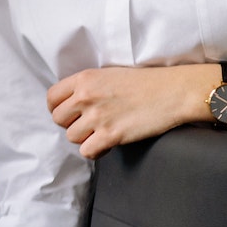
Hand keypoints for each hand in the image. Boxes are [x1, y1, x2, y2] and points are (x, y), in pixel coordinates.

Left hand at [46, 65, 208, 158]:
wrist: (174, 91)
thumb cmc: (146, 83)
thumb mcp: (108, 75)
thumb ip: (86, 87)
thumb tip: (71, 104)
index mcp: (84, 79)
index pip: (52, 98)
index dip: (58, 109)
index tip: (69, 114)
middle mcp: (86, 96)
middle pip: (59, 120)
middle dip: (72, 124)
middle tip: (89, 125)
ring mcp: (98, 116)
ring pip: (72, 137)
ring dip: (85, 138)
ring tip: (102, 132)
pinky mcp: (111, 135)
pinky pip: (87, 151)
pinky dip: (96, 151)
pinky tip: (107, 144)